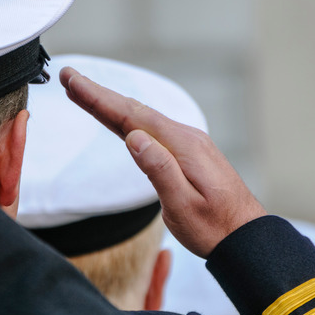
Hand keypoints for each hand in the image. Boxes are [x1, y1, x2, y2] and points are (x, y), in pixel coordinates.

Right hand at [60, 67, 266, 257]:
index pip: (131, 116)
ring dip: (110, 104)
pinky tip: (117, 118)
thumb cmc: (214, 228)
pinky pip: (151, 128)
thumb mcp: (182, 205)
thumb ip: (158, 169)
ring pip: (140, 118)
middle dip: (98, 94)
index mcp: (182, 146)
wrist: (246, 237)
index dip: (99, 98)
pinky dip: (127, 119)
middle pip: (133, 110)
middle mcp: (185, 137)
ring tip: (83, 92)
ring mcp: (187, 143)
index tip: (73, 81)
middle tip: (68, 77)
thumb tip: (134, 137)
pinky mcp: (186, 153)